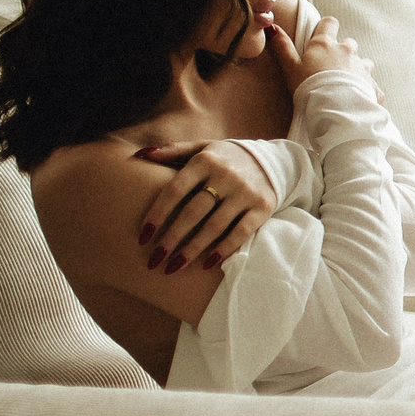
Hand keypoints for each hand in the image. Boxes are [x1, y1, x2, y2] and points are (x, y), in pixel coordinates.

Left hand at [134, 140, 277, 273]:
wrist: (272, 160)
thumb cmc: (225, 158)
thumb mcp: (201, 148)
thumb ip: (173, 151)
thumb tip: (141, 155)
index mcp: (205, 161)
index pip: (175, 190)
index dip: (157, 214)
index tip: (143, 237)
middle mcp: (225, 176)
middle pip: (193, 213)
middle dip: (171, 239)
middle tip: (154, 260)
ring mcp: (245, 193)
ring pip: (214, 226)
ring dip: (192, 250)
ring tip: (174, 267)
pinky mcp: (262, 207)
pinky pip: (241, 232)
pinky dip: (223, 250)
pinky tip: (206, 264)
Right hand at [267, 10, 378, 99]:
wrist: (334, 110)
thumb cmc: (309, 87)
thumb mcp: (290, 67)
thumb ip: (282, 46)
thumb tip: (272, 27)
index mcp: (325, 45)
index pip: (329, 23)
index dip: (326, 27)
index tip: (322, 36)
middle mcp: (347, 52)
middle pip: (348, 43)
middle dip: (342, 51)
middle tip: (330, 67)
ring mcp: (362, 68)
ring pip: (363, 62)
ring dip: (355, 68)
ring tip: (344, 83)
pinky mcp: (372, 85)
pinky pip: (371, 84)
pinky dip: (365, 88)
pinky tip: (357, 99)